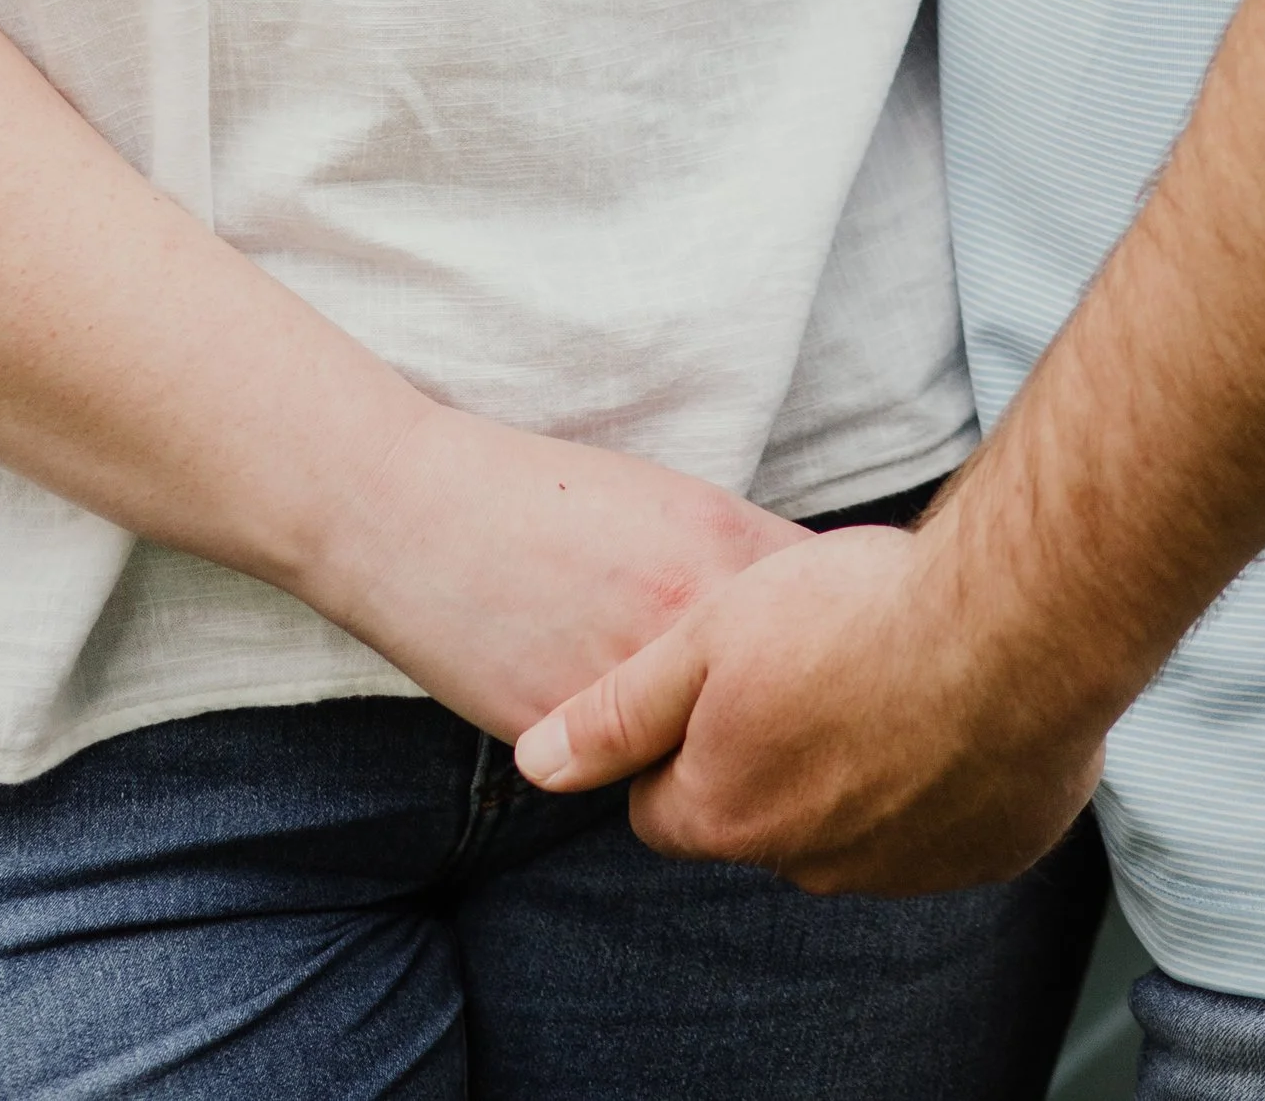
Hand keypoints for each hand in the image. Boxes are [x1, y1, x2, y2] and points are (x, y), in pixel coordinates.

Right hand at [324, 403, 810, 743]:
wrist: (411, 514)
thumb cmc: (542, 494)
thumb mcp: (663, 499)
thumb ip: (738, 556)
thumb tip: (813, 609)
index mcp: (720, 544)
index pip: (837, 606)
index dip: (848, 628)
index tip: (853, 644)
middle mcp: (690, 619)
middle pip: (797, 686)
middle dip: (809, 698)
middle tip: (811, 707)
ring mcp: (633, 687)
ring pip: (726, 747)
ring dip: (739, 747)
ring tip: (740, 739)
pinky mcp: (576, 745)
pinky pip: (645, 770)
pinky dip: (657, 764)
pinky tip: (650, 744)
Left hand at [514, 521, 1104, 892]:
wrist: (1018, 625)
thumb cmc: (856, 614)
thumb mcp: (709, 632)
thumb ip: (620, 710)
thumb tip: (537, 765)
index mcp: (730, 814)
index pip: (661, 804)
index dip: (676, 735)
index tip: (720, 673)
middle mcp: (812, 864)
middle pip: (758, 813)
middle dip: (769, 749)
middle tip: (811, 653)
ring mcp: (907, 867)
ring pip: (852, 820)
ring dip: (856, 760)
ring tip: (885, 664)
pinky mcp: (988, 850)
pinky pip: (943, 819)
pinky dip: (939, 769)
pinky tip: (950, 695)